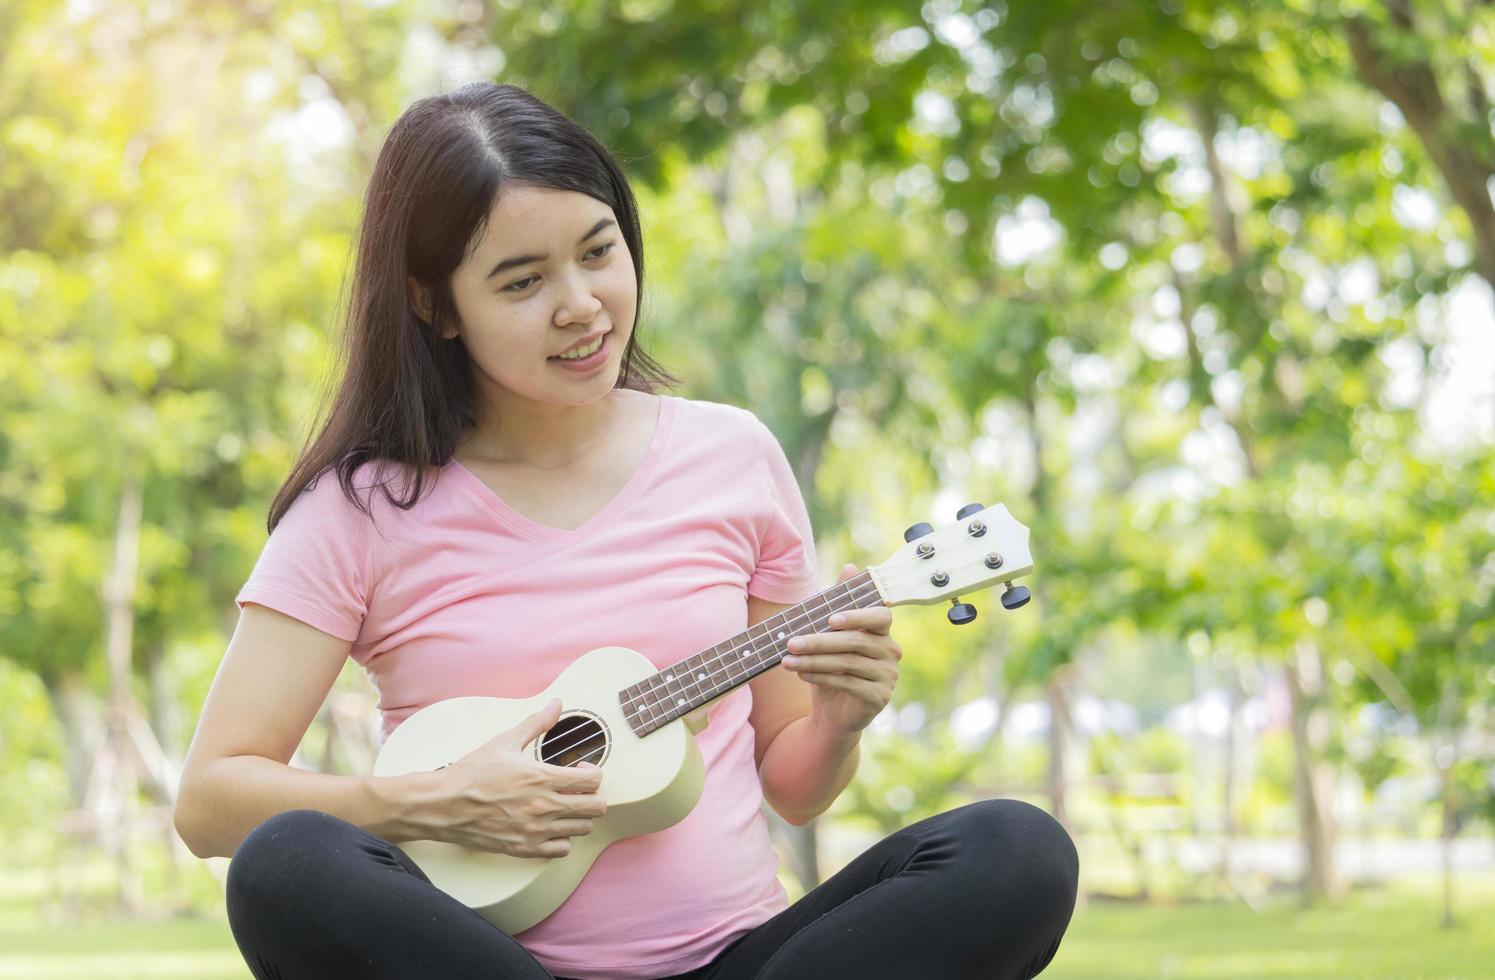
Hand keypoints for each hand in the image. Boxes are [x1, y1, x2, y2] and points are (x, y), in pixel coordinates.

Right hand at [428, 698, 606, 857]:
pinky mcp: (525, 848)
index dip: (592, 772)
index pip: (593, 780)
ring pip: (583, 829)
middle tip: (578, 789)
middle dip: (592, 795)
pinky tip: (551, 826)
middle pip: (596, 807)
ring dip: (579, 816)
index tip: (581, 769)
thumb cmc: (472, 773)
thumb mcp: (505, 741)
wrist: (443, 804)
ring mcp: (536, 831)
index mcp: (542, 778)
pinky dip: (562, 838)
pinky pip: (562, 849)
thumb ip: (536, 722)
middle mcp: (544, 806)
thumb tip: (556, 704)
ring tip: (565, 806)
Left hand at [780, 563, 901, 739]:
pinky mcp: (879, 698)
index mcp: (883, 632)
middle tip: (790, 641)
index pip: (880, 617)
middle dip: (819, 641)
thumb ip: (841, 604)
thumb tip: (851, 567)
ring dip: (814, 661)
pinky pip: (848, 684)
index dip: (857, 616)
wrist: (833, 714)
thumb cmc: (832, 668)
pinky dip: (822, 678)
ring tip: (787, 660)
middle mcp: (891, 652)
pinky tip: (802, 674)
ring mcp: (888, 676)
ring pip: (848, 663)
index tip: (830, 618)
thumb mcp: (832, 636)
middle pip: (855, 642)